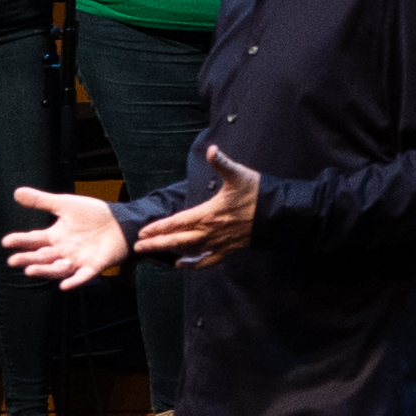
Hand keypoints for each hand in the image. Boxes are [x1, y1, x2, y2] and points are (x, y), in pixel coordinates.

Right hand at [3, 183, 133, 289]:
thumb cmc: (92, 214)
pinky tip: (65, 285)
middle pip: (42, 256)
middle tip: (13, 261)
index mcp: (55, 236)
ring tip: (30, 270)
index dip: (20, 241)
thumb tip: (16, 193)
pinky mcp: (94, 266)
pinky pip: (82, 276)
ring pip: (57, 268)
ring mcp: (77, 260)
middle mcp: (63, 251)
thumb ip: (41, 201)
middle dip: (27, 259)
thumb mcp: (66, 205)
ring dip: (45, 270)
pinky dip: (74, 281)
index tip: (6, 242)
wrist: (120, 222)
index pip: (34, 239)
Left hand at [135, 145, 267, 265]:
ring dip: (169, 252)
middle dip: (156, 244)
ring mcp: (219, 242)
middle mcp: (211, 231)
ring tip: (154, 252)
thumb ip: (222, 162)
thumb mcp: (239, 174)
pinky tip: (181, 265)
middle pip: (178, 241)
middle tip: (137, 247)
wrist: (277, 213)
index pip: (178, 222)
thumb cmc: (257, 192)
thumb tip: (212, 149)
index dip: (160, 227)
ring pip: (189, 251)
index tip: (144, 232)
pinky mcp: (228, 249)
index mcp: (209, 214)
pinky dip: (193, 264)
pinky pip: (207, 260)